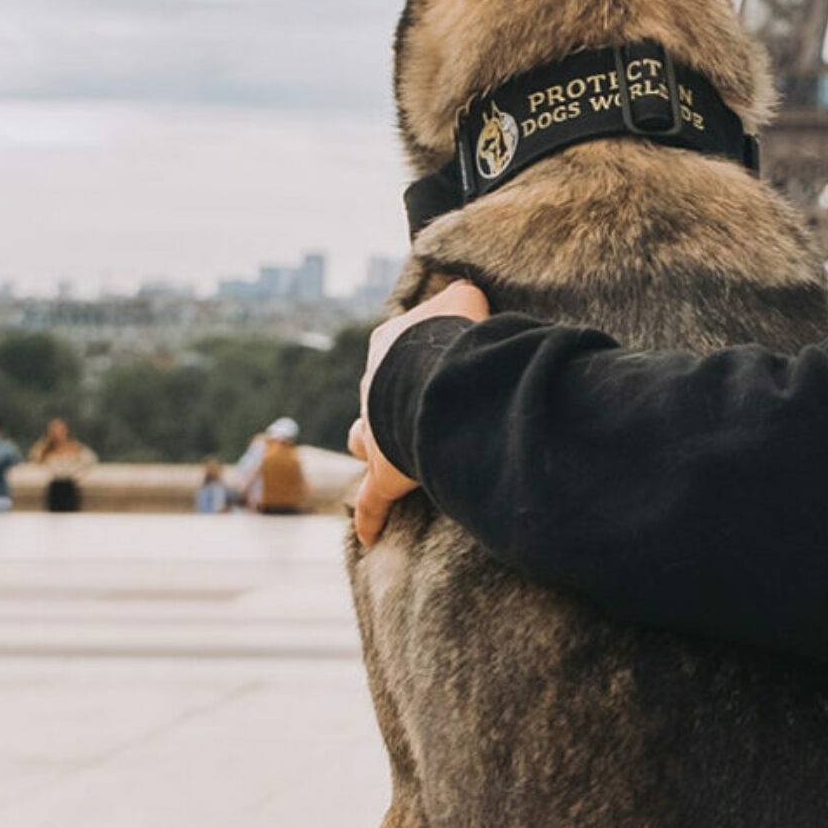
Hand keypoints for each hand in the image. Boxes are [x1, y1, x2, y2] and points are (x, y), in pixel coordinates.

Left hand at [348, 279, 490, 550]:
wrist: (438, 379)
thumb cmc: (451, 338)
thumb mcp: (464, 300)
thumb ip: (462, 296)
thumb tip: (464, 292)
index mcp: (389, 344)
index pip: (391, 345)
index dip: (408, 352)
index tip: (426, 357)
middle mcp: (373, 386)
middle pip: (373, 394)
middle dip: (385, 400)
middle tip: (407, 407)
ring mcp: (375, 432)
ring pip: (363, 440)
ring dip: (372, 445)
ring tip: (384, 455)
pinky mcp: (383, 473)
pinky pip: (372, 500)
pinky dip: (369, 517)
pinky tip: (366, 535)